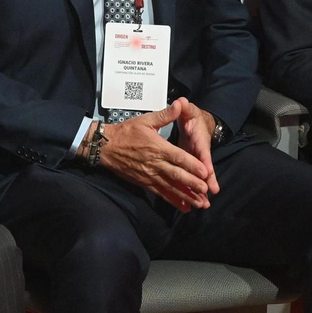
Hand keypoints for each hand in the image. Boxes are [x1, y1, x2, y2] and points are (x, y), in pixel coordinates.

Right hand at [92, 98, 213, 211]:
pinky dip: (173, 201)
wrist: (105, 147)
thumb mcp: (145, 120)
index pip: (178, 157)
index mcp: (158, 147)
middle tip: (206, 191)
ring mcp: (149, 175)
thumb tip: (179, 105)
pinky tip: (184, 207)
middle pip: (177, 175)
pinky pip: (161, 193)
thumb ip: (165, 115)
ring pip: (171, 187)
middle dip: (193, 184)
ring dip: (186, 196)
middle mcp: (155, 163)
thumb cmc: (126, 132)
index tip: (205, 172)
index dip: (192, 165)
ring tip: (200, 203)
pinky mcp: (144, 182)